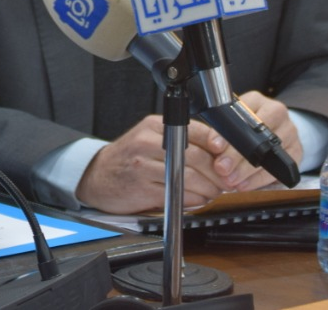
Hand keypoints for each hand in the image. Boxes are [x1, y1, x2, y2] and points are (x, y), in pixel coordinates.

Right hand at [76, 115, 233, 213]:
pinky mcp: (142, 188)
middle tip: (227, 181)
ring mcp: (143, 165)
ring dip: (208, 189)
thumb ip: (180, 140)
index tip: (230, 158)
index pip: (197, 131)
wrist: (97, 176)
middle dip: (218, 173)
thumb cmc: (129, 158)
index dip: (219, 146)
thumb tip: (218, 153)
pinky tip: (197, 199)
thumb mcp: (151, 138)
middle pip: (196, 156)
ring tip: (214, 192)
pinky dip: (193, 200)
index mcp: (154, 126)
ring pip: (189, 177)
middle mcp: (148, 142)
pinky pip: (176, 194)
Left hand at [208, 91, 302, 191]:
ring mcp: (290, 132)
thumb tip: (212, 145)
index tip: (214, 147)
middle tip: (221, 168)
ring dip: (247, 170)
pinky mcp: (297, 151)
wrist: (276, 128)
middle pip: (258, 136)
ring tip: (231, 180)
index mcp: (258, 101)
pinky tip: (245, 185)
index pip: (243, 115)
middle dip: (236, 155)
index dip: (228, 133)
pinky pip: (280, 169)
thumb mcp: (233, 120)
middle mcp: (277, 113)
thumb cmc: (247, 124)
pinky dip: (259, 180)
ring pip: (269, 153)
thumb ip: (222, 130)